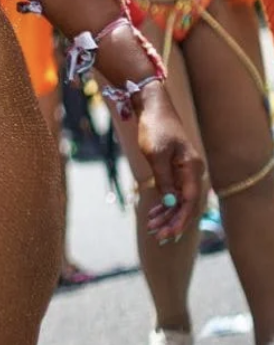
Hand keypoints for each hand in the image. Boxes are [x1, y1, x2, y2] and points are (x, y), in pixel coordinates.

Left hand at [135, 83, 204, 241]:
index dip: (180, 219)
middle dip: (173, 222)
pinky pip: (174, 191)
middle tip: (158, 237)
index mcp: (192, 168)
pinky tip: (153, 213)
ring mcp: (186, 170)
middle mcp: (193, 171)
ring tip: (152, 228)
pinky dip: (164, 203)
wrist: (153, 107)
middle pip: (187, 204)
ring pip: (180, 200)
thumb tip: (170, 203)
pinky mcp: (176, 168)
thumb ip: (164, 179)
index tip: (169, 234)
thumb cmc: (154, 128)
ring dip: (167, 215)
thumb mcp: (156, 155)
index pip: (190, 201)